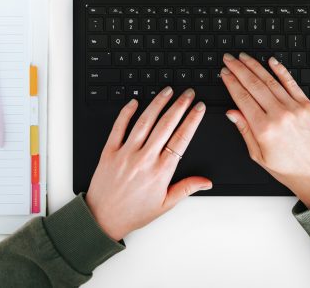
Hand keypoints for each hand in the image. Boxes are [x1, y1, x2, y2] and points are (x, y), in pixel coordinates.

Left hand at [86, 87, 211, 240]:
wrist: (102, 219)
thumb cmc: (133, 213)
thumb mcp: (165, 204)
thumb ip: (187, 188)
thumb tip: (207, 182)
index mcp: (160, 172)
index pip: (181, 139)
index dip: (192, 120)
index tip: (199, 108)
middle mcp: (144, 159)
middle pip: (166, 125)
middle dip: (180, 106)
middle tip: (188, 93)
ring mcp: (125, 154)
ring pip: (145, 122)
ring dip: (158, 103)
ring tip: (168, 91)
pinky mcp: (109, 152)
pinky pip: (118, 127)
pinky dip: (127, 113)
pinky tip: (135, 102)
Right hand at [221, 53, 309, 208]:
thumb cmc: (289, 169)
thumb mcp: (259, 156)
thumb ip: (245, 131)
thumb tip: (232, 113)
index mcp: (264, 129)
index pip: (242, 98)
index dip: (231, 83)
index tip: (224, 73)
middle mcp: (279, 115)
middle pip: (254, 85)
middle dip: (239, 69)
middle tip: (229, 59)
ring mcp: (295, 108)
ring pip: (270, 81)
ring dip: (255, 66)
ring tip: (244, 57)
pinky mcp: (308, 106)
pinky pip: (291, 83)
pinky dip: (281, 71)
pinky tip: (271, 61)